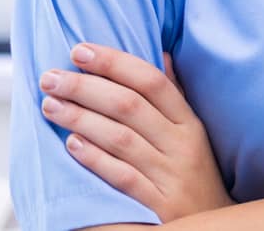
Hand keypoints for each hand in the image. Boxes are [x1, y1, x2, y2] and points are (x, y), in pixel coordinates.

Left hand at [39, 44, 233, 221]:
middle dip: (86, 87)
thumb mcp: (193, 135)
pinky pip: (122, 177)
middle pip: (130, 106)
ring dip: (81, 118)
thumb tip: (162, 55)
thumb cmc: (194, 177)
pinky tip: (70, 144)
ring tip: (50, 105)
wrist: (213, 229)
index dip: (115, 63)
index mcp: (189, 124)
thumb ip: (175, 97)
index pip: (152, 82)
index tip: (80, 51)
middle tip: (51, 77)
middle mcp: (181, 145)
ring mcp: (170, 176)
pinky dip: (95, 158)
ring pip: (121, 138)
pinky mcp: (158, 206)